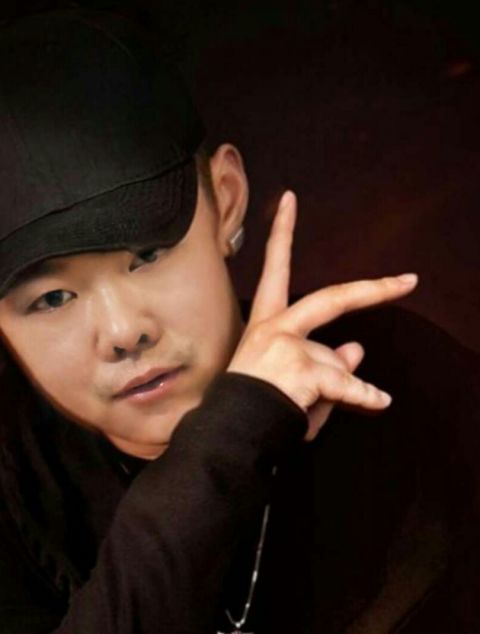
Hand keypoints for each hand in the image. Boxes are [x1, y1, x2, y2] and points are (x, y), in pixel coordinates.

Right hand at [227, 191, 418, 440]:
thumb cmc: (254, 403)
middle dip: (371, 291)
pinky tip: (380, 400)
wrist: (229, 430)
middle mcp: (273, 326)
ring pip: (334, 359)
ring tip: (345, 403)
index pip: (274, 269)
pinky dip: (365, 396)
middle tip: (407, 282)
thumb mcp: (291, 375)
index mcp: (265, 322)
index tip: (289, 200)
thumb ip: (327, 360)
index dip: (282, 233)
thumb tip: (356, 347)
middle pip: (330, 298)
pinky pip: (345, 384)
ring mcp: (286, 345)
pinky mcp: (300, 368)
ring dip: (342, 386)